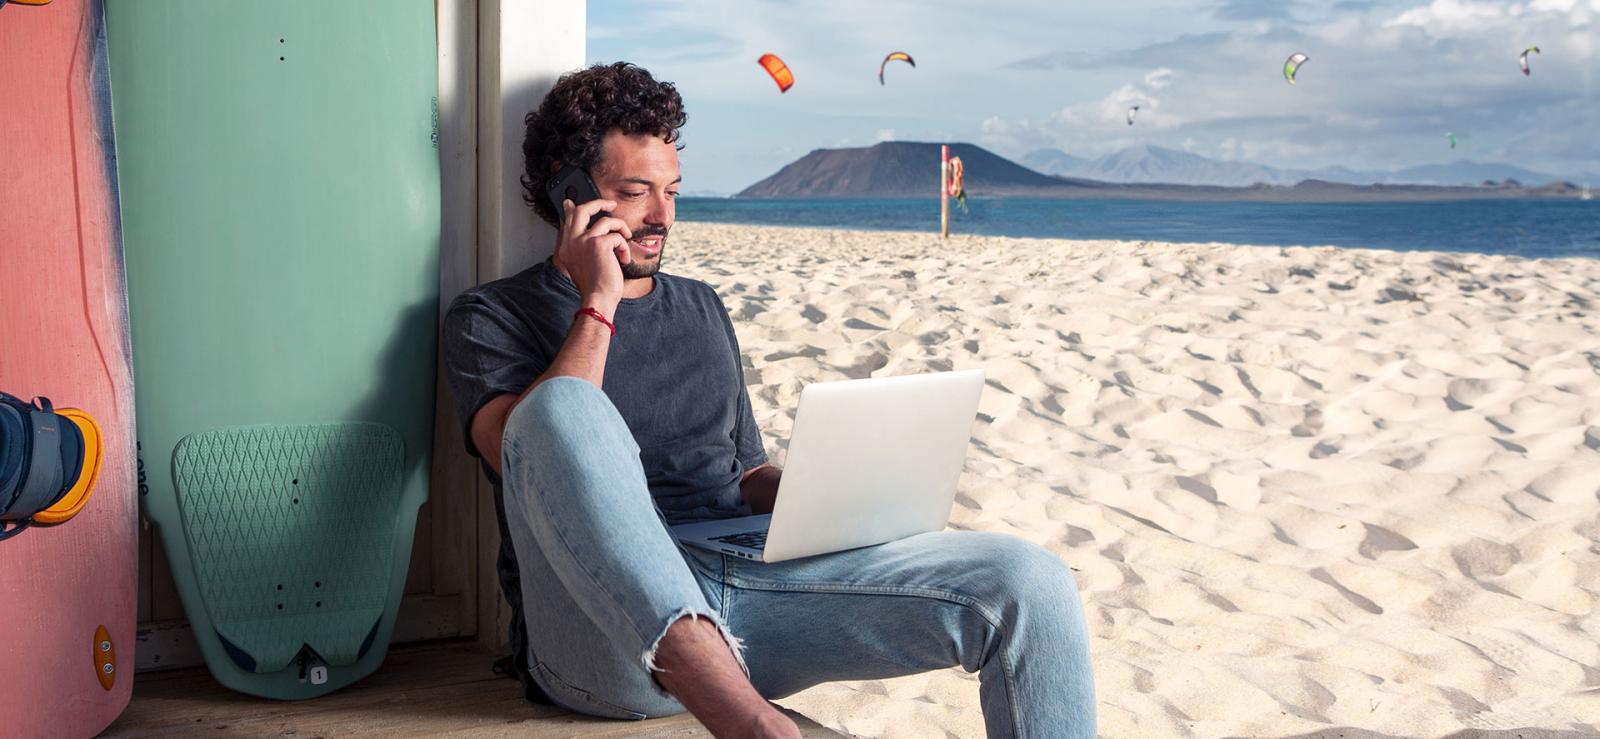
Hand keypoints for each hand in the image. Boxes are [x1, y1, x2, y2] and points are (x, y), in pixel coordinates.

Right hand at [552, 197, 628, 316]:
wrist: (598, 298)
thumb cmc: (594, 284)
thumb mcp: (582, 262)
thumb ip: (581, 244)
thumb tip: (590, 232)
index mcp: (566, 247)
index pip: (569, 219)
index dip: (573, 207)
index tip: (573, 202)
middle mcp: (571, 241)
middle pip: (583, 210)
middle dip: (599, 203)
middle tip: (611, 204)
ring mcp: (584, 241)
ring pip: (607, 221)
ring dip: (621, 228)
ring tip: (625, 239)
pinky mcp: (599, 244)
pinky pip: (617, 236)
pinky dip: (624, 247)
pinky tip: (623, 259)